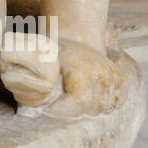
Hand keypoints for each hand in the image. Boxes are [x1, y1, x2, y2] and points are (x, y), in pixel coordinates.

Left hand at [0, 38, 123, 116]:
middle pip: (90, 107)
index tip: (51, 110)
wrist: (76, 35)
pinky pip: (116, 102)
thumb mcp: (42, 62)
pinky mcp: (120, 79)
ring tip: (74, 103)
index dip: (64, 110)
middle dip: (74, 112)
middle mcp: (100, 72)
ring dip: (89, 110)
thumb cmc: (54, 50)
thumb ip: (37, 84)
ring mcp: (113, 75)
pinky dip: (104, 105)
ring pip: (104, 107)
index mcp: (81, 68)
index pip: (79, 101)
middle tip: (60, 108)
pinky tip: (91, 102)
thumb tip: (27, 107)